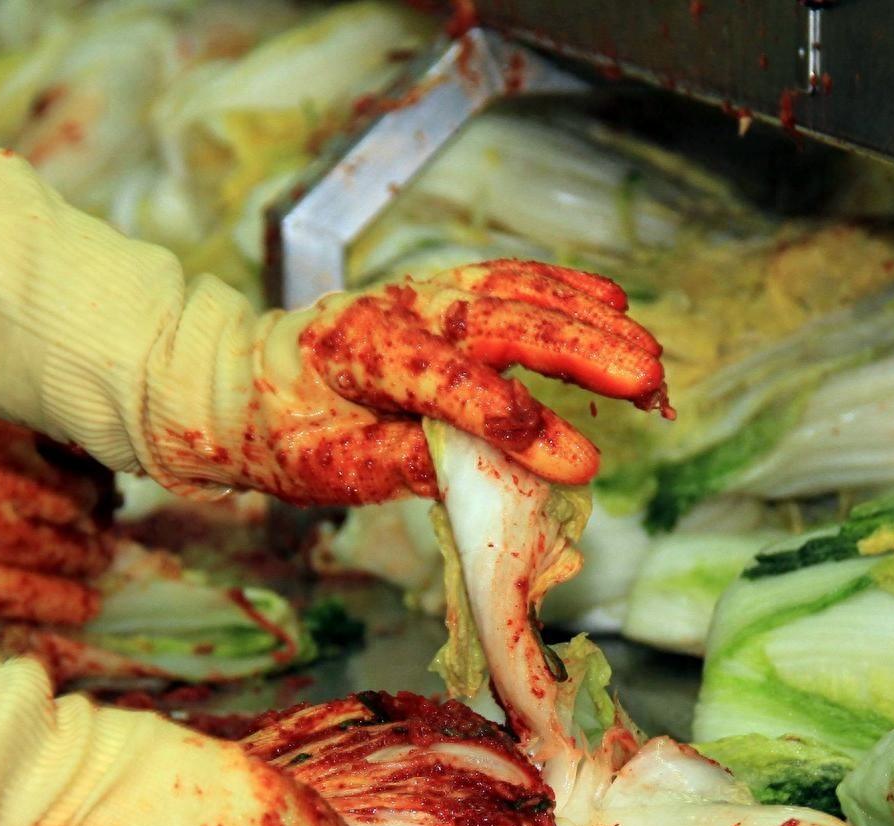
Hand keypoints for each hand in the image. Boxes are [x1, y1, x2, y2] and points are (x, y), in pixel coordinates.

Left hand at [146, 261, 668, 507]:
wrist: (245, 380)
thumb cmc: (288, 434)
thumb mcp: (329, 469)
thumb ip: (403, 466)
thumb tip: (483, 476)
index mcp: (359, 353)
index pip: (447, 385)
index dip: (517, 425)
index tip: (580, 464)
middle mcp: (398, 308)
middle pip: (500, 321)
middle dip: (579, 351)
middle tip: (645, 380)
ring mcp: (424, 293)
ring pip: (515, 294)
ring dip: (589, 323)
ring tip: (648, 357)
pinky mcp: (443, 293)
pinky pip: (511, 282)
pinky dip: (565, 289)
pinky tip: (613, 304)